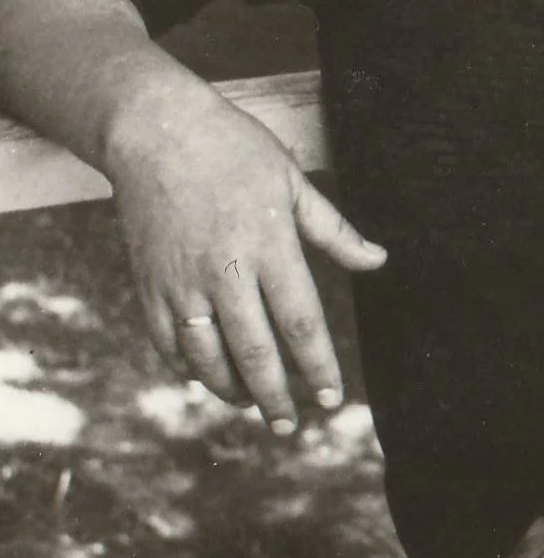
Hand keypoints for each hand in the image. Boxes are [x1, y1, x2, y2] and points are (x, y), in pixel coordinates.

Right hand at [105, 81, 386, 433]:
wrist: (155, 131)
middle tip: (292, 426)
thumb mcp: (293, 182)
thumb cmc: (235, 151)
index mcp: (268, 247)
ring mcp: (182, 281)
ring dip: (232, 390)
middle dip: (277, 396)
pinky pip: (168, 341)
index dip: (317, 366)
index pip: (300, 322)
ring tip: (254, 406)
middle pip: (254, 351)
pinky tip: (205, 381)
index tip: (331, 398)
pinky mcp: (149, 283)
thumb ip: (335, 230)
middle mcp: (224, 272)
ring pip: (207, 355)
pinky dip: (187, 368)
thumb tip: (380, 261)